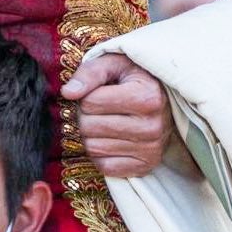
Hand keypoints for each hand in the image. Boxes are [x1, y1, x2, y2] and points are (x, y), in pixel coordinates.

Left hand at [61, 52, 171, 177]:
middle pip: (89, 127)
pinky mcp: (146, 166)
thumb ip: (90, 73)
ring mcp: (151, 149)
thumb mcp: (115, 64)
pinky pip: (104, 167)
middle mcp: (151, 126)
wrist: (163, 101)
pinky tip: (112, 140)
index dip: (87, 96)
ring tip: (106, 122)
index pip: (89, 102)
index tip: (99, 93)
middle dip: (86, 116)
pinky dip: (101, 155)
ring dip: (92, 136)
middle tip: (99, 110)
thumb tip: (68, 93)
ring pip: (93, 148)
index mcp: (146, 97)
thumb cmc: (133, 79)